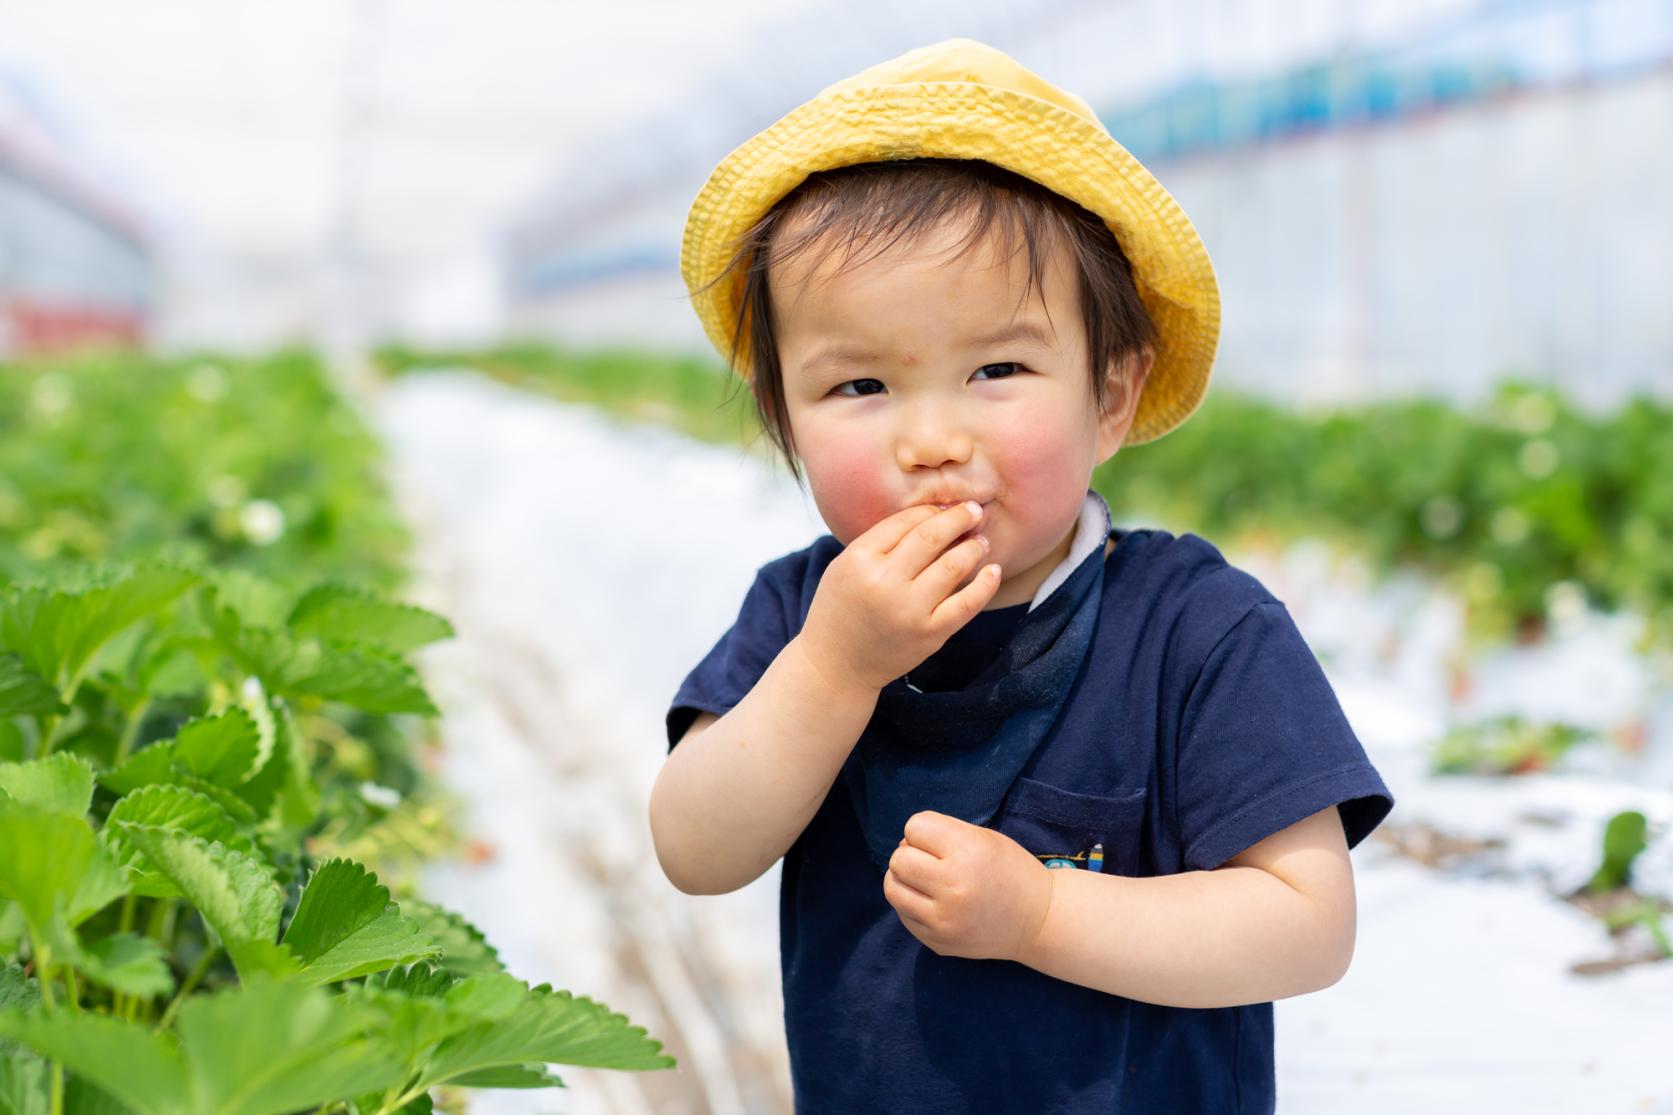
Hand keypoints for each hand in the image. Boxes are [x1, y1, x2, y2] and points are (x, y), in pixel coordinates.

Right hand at [795, 501, 1000, 693]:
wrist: (836, 665)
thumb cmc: (841, 609)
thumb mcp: (845, 565)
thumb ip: (880, 541)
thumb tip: (932, 515)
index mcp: (859, 559)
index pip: (905, 521)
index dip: (930, 510)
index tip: (945, 508)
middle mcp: (885, 582)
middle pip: (931, 536)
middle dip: (959, 518)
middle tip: (974, 510)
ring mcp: (910, 609)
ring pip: (954, 565)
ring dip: (974, 547)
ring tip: (981, 540)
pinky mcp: (930, 634)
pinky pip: (968, 603)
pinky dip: (986, 584)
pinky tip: (993, 571)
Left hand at [883, 810, 1054, 962]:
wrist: (1038, 921)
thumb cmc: (1010, 871)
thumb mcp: (984, 838)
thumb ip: (943, 833)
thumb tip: (903, 842)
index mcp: (968, 853)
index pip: (914, 827)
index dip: (924, 831)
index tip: (941, 842)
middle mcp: (953, 888)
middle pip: (898, 859)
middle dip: (910, 854)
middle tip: (931, 861)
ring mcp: (943, 921)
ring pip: (892, 889)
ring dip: (904, 879)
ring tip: (925, 881)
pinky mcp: (938, 943)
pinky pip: (903, 915)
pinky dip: (912, 904)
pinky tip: (933, 903)